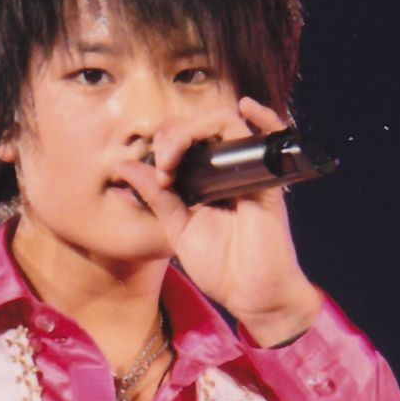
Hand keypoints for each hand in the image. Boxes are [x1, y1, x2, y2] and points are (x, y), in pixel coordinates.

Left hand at [115, 96, 322, 345]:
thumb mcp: (178, 227)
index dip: (163, 144)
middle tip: (161, 167)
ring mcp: (248, 172)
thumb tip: (126, 166)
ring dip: (192, 130)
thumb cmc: (221, 266)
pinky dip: (264, 116)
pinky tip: (246, 105)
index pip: (184, 137)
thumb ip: (157, 196)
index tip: (151, 175)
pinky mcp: (267, 182)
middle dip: (172, 137)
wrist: (250, 295)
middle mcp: (226, 169)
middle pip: (200, 126)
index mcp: (204, 178)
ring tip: (174, 157)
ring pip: (225, 123)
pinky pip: (273, 137)